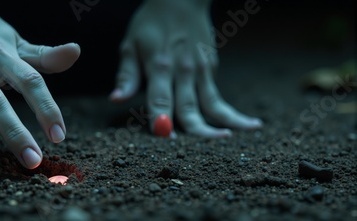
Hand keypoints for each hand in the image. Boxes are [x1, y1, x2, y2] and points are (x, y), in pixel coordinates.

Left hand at [110, 0, 261, 137]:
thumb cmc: (150, 24)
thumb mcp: (131, 45)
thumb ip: (126, 75)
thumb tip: (116, 99)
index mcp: (159, 66)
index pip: (160, 100)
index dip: (161, 121)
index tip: (165, 139)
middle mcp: (182, 71)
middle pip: (190, 108)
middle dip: (198, 132)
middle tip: (208, 151)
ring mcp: (200, 70)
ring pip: (212, 104)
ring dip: (227, 123)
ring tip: (241, 137)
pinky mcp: (211, 68)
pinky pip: (217, 96)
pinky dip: (231, 112)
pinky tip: (246, 123)